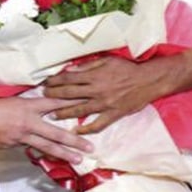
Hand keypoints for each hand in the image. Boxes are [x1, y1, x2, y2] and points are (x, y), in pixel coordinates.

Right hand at [0, 96, 92, 163]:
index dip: (72, 104)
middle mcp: (28, 121)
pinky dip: (42, 154)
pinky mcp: (13, 146)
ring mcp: (21, 136)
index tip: (87, 104)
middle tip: (90, 147)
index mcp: (28, 105)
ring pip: (47, 146)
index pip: (55, 103)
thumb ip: (27, 105)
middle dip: (75, 141)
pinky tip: (54, 159)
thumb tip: (40, 109)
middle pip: (57, 132)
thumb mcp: (11, 100)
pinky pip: (31, 149)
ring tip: (78, 159)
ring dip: (64, 154)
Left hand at [43, 54, 177, 133]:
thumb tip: (70, 71)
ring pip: (79, 111)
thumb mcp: (108, 60)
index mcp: (95, 75)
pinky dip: (85, 129)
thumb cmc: (129, 68)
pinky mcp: (113, 114)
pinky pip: (97, 125)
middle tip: (43, 98)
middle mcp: (96, 90)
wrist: (149, 80)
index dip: (54, 81)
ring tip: (52, 115)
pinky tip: (75, 131)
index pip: (68, 79)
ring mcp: (104, 104)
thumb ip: (88, 66)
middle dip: (53, 96)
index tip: (45, 83)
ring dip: (63, 113)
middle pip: (69, 94)